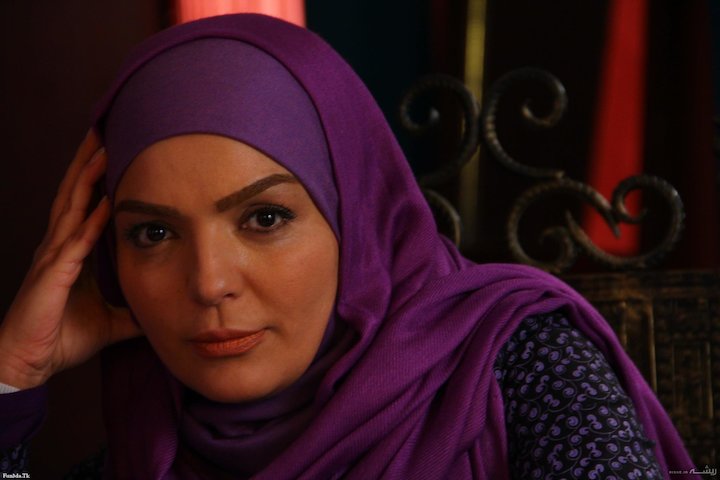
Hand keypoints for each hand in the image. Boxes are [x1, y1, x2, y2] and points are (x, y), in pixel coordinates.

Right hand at [0, 131, 141, 389]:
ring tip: (104, 148)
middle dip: (89, 162)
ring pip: (72, 208)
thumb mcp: (110, 320)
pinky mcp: (52, 276)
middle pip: (75, 194)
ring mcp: (53, 258)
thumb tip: (163, 309)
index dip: (97, 177)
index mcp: (71, 251)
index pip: (85, 204)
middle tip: (105, 128)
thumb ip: (133, 309)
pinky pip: (75, 243)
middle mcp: (60, 246)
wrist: (29, 363)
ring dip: (87, 178)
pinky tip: (104, 202)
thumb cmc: (62, 337)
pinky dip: (90, 221)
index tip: (115, 149)